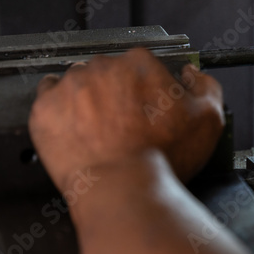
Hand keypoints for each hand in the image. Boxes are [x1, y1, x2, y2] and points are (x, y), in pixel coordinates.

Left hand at [28, 49, 223, 191]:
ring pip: (77, 82)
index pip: (140, 64)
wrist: (124, 189)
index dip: (144, 87)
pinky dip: (57, 108)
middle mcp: (102, 67)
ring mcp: (70, 86)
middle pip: (107, 71)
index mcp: (139, 64)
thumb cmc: (162, 158)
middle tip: (122, 122)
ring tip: (97, 129)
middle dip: (114, 92)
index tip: (144, 107)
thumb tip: (192, 75)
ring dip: (85, 99)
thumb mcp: (209, 120)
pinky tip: (71, 127)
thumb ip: (206, 86)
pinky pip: (47, 96)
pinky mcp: (45, 108)